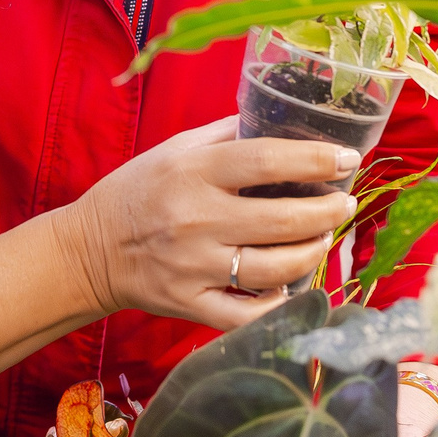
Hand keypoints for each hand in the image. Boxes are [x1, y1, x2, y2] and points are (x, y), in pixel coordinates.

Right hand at [65, 116, 357, 330]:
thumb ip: (227, 135)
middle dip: (328, 212)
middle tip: (345, 204)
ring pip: (275, 269)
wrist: (90, 250)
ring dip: (312, 253)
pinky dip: (279, 306)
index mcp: (193, 172)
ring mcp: (195, 267)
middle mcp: (196, 220)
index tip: (348, 159)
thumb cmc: (139, 192)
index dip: (315, 159)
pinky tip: (295, 288)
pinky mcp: (190, 304)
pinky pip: (248, 315)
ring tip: (324, 239)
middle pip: (282, 219)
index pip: (265, 160)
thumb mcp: (175, 149)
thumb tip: (282, 121)